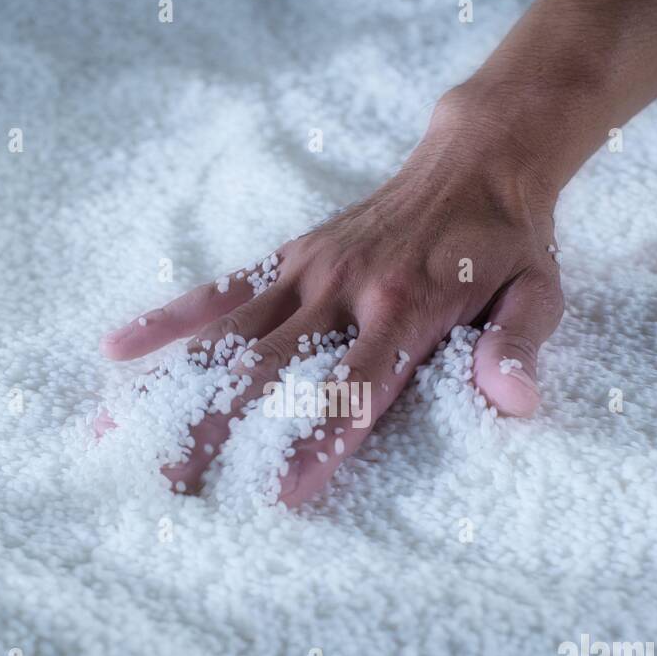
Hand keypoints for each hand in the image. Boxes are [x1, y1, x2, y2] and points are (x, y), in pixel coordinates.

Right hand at [100, 87, 563, 507]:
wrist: (478, 162)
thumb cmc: (507, 246)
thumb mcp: (538, 292)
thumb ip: (518, 345)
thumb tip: (516, 402)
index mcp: (406, 310)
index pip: (356, 387)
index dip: (317, 440)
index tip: (279, 493)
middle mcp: (347, 291)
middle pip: (273, 370)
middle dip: (219, 428)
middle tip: (170, 484)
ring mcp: (310, 272)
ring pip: (232, 336)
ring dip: (177, 386)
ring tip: (118, 433)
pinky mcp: (292, 256)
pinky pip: (223, 291)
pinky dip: (170, 318)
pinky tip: (119, 350)